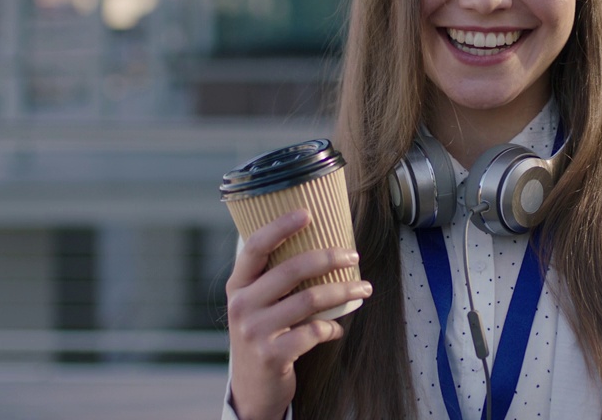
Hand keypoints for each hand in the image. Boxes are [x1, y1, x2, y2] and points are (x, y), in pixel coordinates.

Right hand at [225, 209, 372, 419]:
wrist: (252, 388)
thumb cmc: (263, 335)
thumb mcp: (258, 305)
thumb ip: (276, 279)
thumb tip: (322, 244)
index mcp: (238, 286)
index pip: (256, 247)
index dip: (281, 226)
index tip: (308, 213)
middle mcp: (242, 305)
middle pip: (291, 270)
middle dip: (329, 258)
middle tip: (353, 254)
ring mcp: (255, 332)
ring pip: (310, 299)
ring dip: (343, 290)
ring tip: (363, 288)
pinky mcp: (272, 355)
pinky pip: (314, 332)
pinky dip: (332, 328)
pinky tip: (336, 329)